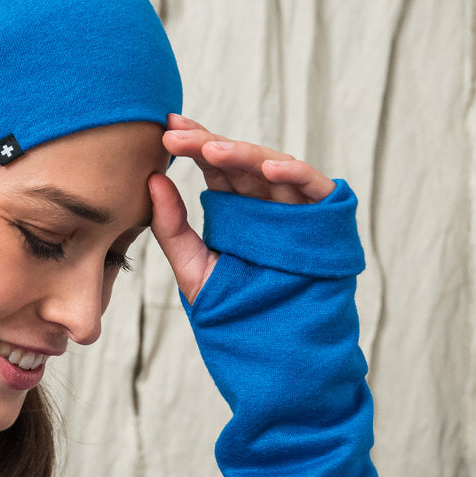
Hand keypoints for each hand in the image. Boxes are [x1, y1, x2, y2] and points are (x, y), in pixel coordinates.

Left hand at [148, 112, 335, 307]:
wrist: (277, 347)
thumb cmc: (237, 307)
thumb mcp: (195, 268)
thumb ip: (172, 228)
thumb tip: (151, 179)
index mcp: (237, 203)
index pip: (215, 165)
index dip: (194, 144)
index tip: (166, 129)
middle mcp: (267, 199)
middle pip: (239, 161)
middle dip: (208, 143)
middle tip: (178, 134)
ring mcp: (296, 206)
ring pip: (272, 166)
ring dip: (243, 155)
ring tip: (212, 149)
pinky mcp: (325, 217)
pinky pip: (314, 187)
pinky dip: (294, 174)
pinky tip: (268, 169)